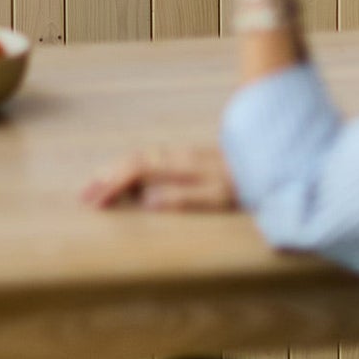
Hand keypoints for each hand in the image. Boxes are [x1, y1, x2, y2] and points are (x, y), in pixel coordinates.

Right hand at [82, 144, 239, 212]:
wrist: (274, 161)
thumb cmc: (248, 184)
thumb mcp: (219, 197)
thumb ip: (183, 198)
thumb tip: (146, 201)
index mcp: (180, 165)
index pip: (135, 171)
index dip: (112, 185)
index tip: (94, 203)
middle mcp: (177, 156)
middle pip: (132, 161)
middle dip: (105, 177)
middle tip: (84, 196)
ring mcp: (182, 155)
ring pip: (139, 158)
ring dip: (115, 171)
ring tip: (97, 186)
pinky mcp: (189, 158)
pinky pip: (150, 160)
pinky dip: (131, 169)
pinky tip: (128, 179)